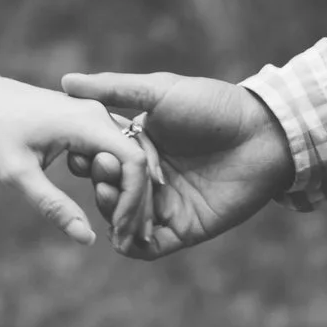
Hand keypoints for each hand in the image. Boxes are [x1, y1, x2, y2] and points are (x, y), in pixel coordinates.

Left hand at [0, 74, 161, 246]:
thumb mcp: (17, 173)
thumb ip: (53, 205)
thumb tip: (87, 238)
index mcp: (86, 121)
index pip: (134, 162)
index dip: (134, 201)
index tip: (121, 232)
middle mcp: (96, 113)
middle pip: (138, 159)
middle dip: (138, 202)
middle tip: (132, 241)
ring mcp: (93, 113)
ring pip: (129, 154)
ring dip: (130, 190)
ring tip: (124, 229)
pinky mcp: (86, 119)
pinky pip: (114, 149)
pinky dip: (117, 177)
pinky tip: (110, 204)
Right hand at [61, 71, 293, 259]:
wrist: (260, 134)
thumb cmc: (211, 106)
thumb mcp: (158, 92)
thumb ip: (113, 89)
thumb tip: (66, 81)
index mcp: (139, 146)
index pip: (102, 160)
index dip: (88, 160)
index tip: (80, 153)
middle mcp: (149, 177)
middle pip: (110, 192)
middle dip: (99, 185)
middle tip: (101, 172)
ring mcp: (166, 204)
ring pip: (124, 220)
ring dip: (111, 214)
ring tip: (110, 196)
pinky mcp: (184, 229)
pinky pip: (149, 246)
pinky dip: (132, 244)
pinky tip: (123, 233)